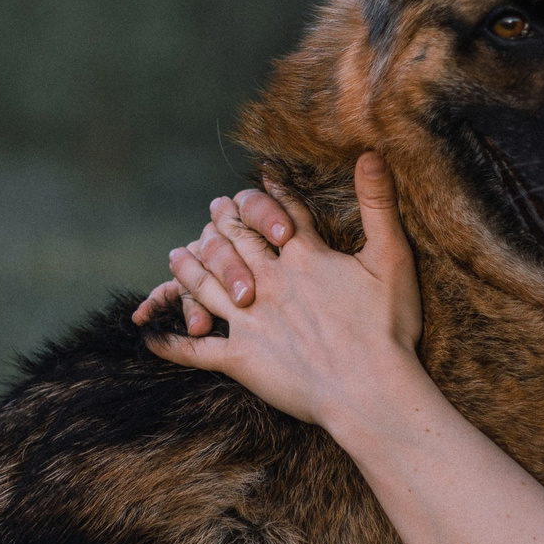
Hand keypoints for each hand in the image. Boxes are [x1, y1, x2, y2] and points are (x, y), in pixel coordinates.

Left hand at [146, 153, 420, 429]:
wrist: (370, 390)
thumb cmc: (388, 327)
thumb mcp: (392, 257)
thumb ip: (378, 204)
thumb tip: (371, 152)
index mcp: (304, 257)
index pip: (282, 216)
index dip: (272, 197)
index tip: (261, 179)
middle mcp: (268, 282)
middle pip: (235, 243)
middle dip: (223, 223)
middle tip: (213, 210)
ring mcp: (249, 321)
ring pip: (206, 285)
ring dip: (189, 268)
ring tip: (177, 255)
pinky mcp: (240, 359)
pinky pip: (196, 351)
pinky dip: (170, 344)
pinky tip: (151, 337)